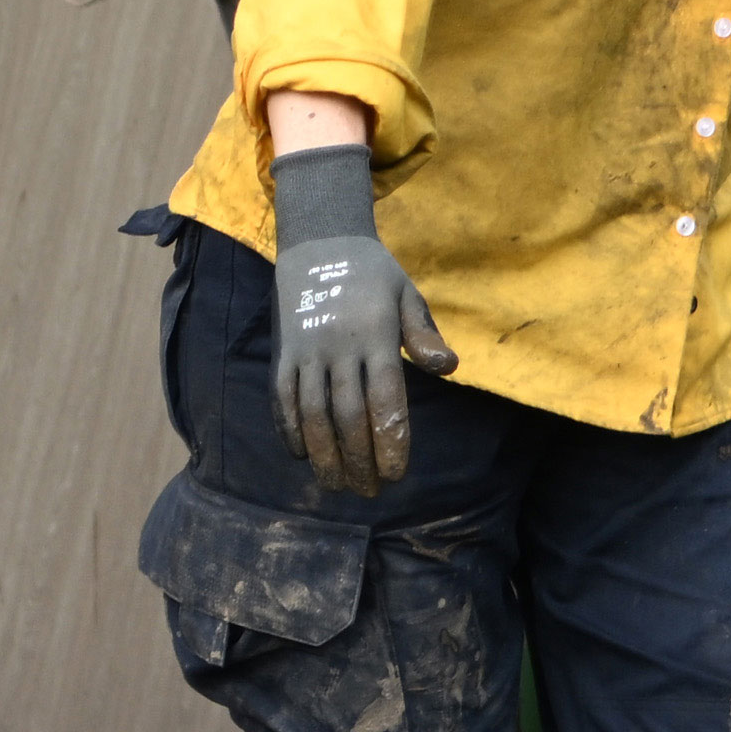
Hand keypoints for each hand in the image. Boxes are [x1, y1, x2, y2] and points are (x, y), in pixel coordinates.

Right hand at [266, 143, 453, 495]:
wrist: (319, 240)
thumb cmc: (374, 275)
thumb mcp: (407, 295)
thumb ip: (424, 334)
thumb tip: (448, 369)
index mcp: (376, 336)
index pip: (385, 400)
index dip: (390, 442)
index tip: (396, 473)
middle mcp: (339, 346)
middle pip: (348, 416)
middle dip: (360, 460)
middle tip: (371, 491)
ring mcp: (306, 350)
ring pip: (312, 414)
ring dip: (325, 455)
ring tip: (337, 485)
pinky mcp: (282, 351)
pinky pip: (282, 398)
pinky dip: (289, 429)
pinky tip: (302, 455)